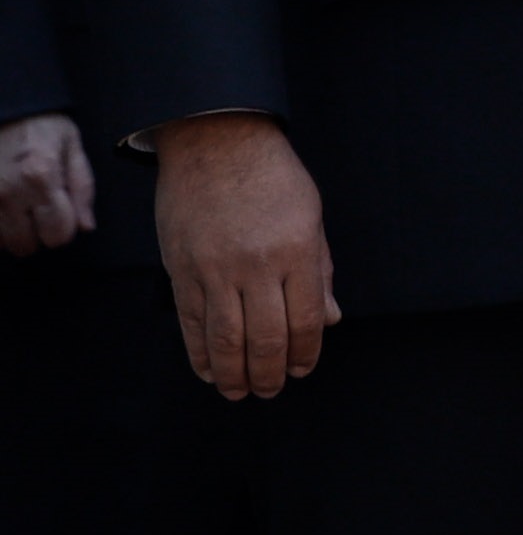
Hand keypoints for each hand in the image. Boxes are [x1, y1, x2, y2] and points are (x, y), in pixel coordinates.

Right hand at [0, 110, 92, 254]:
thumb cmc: (43, 126)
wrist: (7, 108)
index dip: (64, 227)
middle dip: (37, 233)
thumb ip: (83, 189)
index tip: (62, 213)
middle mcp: (8, 193)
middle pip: (26, 246)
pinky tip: (5, 207)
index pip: (57, 234)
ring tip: (19, 206)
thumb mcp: (73, 148)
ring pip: (1, 244)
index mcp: (41, 178)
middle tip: (38, 209)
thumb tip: (86, 227)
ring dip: (12, 232)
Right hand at [152, 113, 334, 397]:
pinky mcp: (181, 270)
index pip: (304, 320)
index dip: (305, 353)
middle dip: (269, 374)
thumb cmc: (273, 179)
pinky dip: (199, 353)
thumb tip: (330, 321)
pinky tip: (210, 370)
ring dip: (233, 374)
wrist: (216, 142)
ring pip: (224, 340)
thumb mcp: (311, 217)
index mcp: (297, 250)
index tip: (303, 370)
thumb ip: (318, 272)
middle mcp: (256, 264)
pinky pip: (191, 323)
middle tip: (271, 390)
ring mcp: (214, 269)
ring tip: (241, 392)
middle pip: (265, 338)